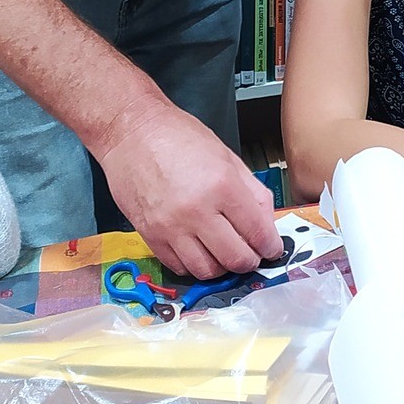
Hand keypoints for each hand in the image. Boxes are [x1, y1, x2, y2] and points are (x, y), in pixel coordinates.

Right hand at [98, 99, 280, 278]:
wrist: (132, 132)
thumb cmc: (178, 137)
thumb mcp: (227, 156)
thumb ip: (252, 191)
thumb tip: (267, 223)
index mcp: (222, 185)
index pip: (257, 232)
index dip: (270, 246)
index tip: (271, 249)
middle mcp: (197, 211)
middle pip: (235, 259)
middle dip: (250, 261)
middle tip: (251, 254)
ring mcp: (171, 227)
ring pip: (207, 271)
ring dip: (222, 267)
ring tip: (224, 253)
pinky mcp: (150, 236)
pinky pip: (179, 267)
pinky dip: (194, 265)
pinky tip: (199, 250)